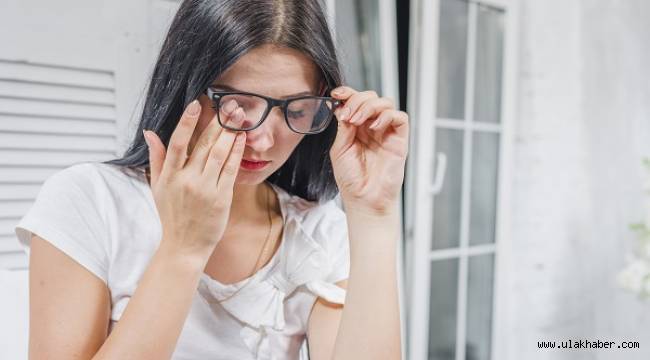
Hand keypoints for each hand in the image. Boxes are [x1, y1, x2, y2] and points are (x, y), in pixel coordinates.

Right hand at [143, 99, 246, 260]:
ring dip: (230, 132)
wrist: (185, 246)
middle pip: (203, 145)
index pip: (177, 143)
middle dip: (218, 122)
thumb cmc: (171, 215)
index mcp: (169, 176)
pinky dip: (236, 152)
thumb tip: (149, 132)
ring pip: (219, 154)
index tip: (197, 104)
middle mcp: (186, 180)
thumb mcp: (157, 187)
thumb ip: (156, 158)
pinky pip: (230, 170)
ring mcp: (205, 189)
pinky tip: (241, 138)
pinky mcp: (221, 198)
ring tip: (239, 116)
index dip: (187, 122)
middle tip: (229, 104)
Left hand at [329, 86, 408, 214]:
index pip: (355, 101)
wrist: (363, 199)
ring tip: (358, 120)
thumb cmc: (351, 179)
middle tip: (348, 115)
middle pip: (371, 97)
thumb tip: (343, 107)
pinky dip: (386, 116)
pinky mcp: (399, 140)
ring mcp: (386, 133)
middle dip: (357, 100)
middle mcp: (372, 127)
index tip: (336, 93)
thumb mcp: (339, 149)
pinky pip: (400, 118)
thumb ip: (343, 128)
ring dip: (369, 106)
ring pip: (386, 102)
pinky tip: (374, 127)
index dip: (347, 93)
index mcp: (356, 127)